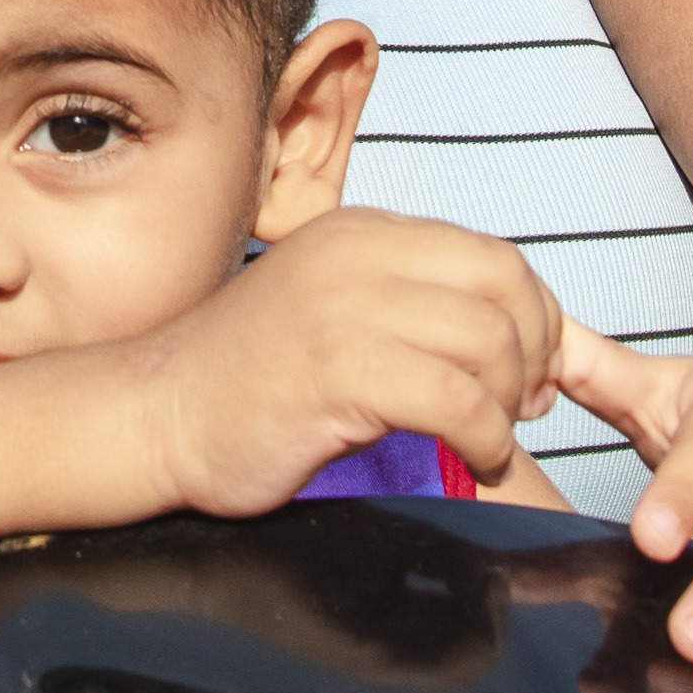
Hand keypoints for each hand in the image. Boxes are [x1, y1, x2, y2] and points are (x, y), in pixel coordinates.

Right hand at [137, 209, 564, 514]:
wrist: (154, 413)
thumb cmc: (249, 381)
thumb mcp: (339, 314)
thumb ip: (414, 310)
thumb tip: (521, 343)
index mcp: (362, 233)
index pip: (493, 255)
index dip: (537, 317)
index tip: (538, 374)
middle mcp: (358, 253)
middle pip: (504, 283)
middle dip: (538, 353)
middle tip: (527, 407)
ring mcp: (345, 306)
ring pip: (489, 338)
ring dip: (511, 402)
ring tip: (494, 439)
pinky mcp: (336, 369)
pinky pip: (456, 398)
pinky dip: (487, 436)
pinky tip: (475, 459)